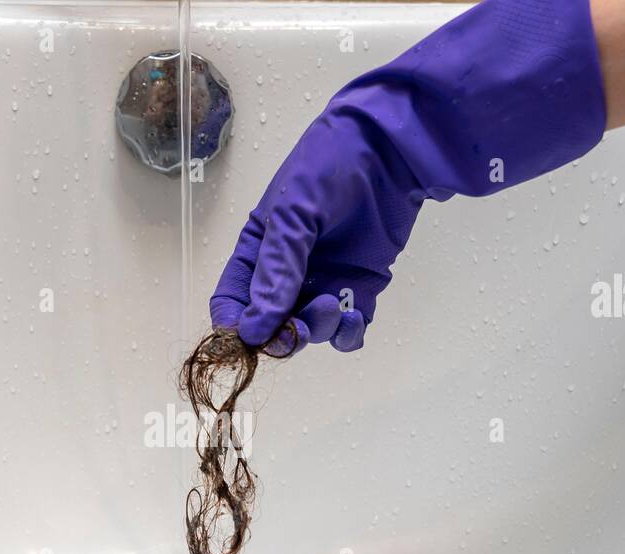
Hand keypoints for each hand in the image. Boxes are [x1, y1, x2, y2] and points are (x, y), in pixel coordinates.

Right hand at [209, 0, 607, 353]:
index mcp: (258, 249)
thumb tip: (254, 329)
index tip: (248, 337)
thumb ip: (276, 269)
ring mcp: (324, 281)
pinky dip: (348, 333)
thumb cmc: (329, 165)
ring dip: (317, 329)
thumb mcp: (292, 212)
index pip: (233, 300)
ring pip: (312, 330)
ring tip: (333, 304)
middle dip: (282, 334)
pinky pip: (348, 328)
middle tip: (297, 329)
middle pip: (273, 324)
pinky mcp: (361, 286)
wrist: (391, 146)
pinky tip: (353, 318)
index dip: (236, 325)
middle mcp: (287, 272)